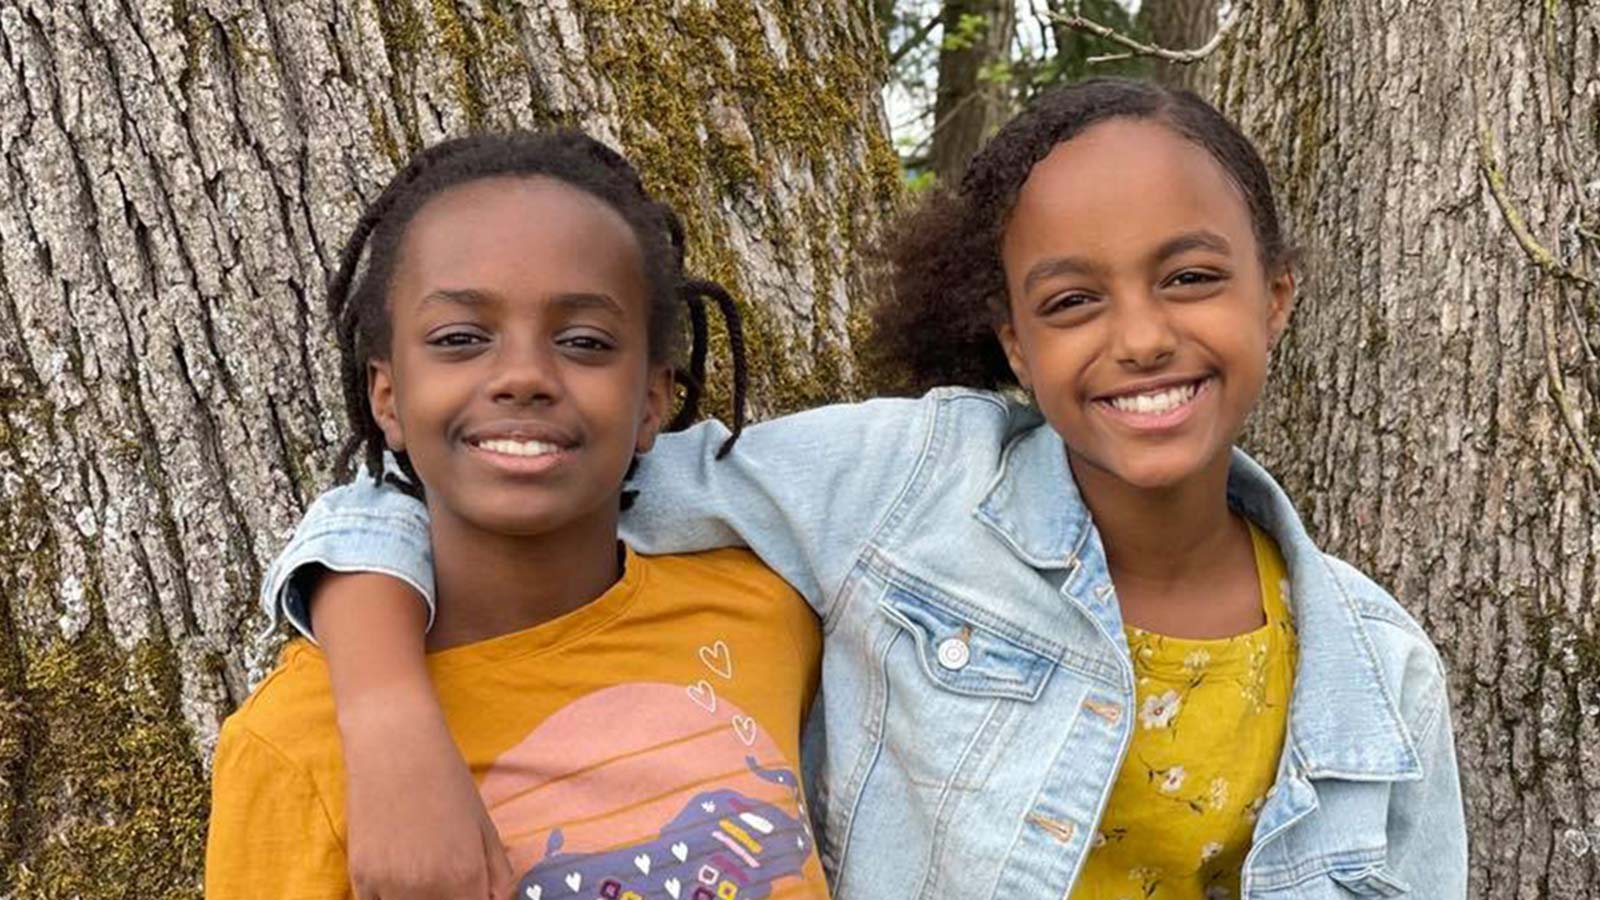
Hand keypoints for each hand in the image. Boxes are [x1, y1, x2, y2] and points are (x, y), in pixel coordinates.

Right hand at [340, 694, 513, 899]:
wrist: (394, 744)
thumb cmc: (447, 779)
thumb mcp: (486, 827)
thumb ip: (499, 876)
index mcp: (465, 877)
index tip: (474, 892)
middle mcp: (425, 889)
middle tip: (453, 883)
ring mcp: (387, 886)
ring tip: (426, 877)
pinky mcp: (358, 878)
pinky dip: (390, 899)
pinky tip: (400, 879)